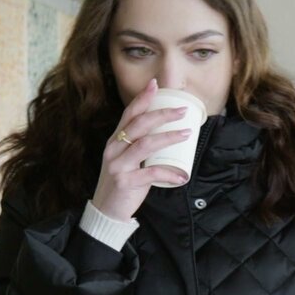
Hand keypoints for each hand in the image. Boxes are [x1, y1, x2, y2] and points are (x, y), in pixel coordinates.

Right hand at [91, 78, 197, 219]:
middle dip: (162, 114)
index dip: (142, 98)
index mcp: (114, 141)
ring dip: (169, 137)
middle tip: (182, 111)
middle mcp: (113, 149)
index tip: (155, 84)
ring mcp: (118, 165)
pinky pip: (151, 174)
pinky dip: (169, 173)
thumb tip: (168, 135)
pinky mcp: (125, 182)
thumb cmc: (122, 183)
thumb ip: (140, 148)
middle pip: (139, 124)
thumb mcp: (127, 160)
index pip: (129, 114)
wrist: (107, 210)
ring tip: (187, 133)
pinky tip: (182, 175)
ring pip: (146, 144)